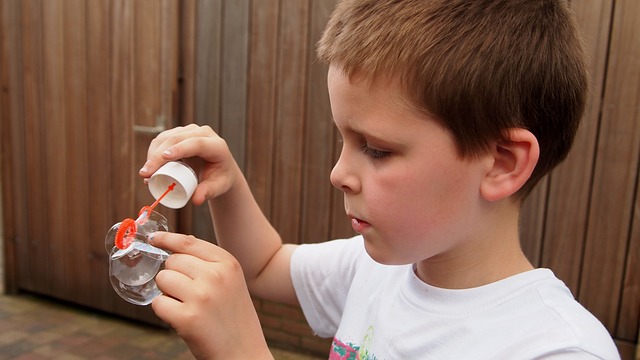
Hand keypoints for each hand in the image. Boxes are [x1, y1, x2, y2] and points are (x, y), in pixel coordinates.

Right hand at [139, 124, 239, 205]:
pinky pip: (162, 140)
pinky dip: (153, 152)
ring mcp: (189, 131)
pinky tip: (149, 166)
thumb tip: (196, 200)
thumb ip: (208, 192)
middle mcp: (203, 133)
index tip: (165, 157)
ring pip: (166, 138)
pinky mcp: (179, 134)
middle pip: (177, 139)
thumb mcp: (218, 187)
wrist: (219, 169)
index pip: (197, 143)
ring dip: (153, 154)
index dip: (180, 149)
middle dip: (158, 156)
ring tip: (146, 175)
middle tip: (146, 174)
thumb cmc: (220, 178)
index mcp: (216, 145)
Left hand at [150, 232, 272, 359]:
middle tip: (189, 295)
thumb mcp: (232, 282)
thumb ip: (210, 262)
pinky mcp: (187, 318)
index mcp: (228, 264)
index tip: (153, 238)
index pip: (189, 242)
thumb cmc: (234, 318)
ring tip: (187, 306)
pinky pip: (158, 303)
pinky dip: (164, 312)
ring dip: (167, 293)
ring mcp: (201, 296)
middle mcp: (216, 275)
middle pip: (172, 261)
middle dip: (173, 276)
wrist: (244, 353)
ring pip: (162, 279)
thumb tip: (177, 243)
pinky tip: (182, 320)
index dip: (167, 239)